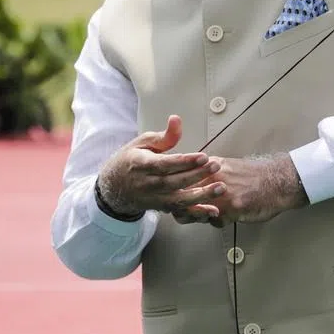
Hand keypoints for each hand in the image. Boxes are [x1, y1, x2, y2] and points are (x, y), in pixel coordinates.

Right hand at [96, 114, 222, 218]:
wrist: (114, 187)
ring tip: (220, 187)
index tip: (203, 156)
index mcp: (141, 164)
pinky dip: (198, 212)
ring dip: (202, 195)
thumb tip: (176, 120)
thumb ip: (163, 136)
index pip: (165, 164)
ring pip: (180, 199)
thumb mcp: (141, 143)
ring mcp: (155, 198)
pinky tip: (213, 210)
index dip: (185, 162)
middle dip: (197, 174)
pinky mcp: (161, 207)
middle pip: (175, 181)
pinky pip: (181, 212)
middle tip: (216, 165)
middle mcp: (147, 184)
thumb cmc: (129, 161)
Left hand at [173, 155, 308, 225]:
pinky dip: (217, 222)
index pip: (181, 179)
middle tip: (178, 212)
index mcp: (209, 166)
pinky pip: (216, 220)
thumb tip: (188, 180)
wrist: (277, 181)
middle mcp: (212, 178)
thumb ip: (206, 173)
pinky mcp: (232, 207)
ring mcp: (221, 193)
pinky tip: (222, 219)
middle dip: (178, 207)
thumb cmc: (252, 175)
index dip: (173, 191)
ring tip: (199, 216)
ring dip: (195, 216)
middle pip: (183, 196)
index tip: (170, 198)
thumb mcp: (226, 166)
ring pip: (196, 211)